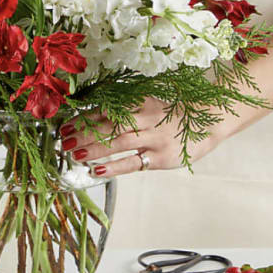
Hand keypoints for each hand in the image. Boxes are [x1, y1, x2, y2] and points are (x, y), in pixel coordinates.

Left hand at [60, 97, 224, 177]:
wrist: (208, 120)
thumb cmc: (172, 113)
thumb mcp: (148, 103)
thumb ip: (125, 108)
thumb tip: (92, 115)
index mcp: (140, 102)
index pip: (107, 110)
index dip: (84, 118)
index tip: (66, 124)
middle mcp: (145, 117)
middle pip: (109, 124)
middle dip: (84, 132)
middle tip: (64, 139)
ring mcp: (154, 137)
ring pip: (119, 142)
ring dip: (94, 148)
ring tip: (74, 154)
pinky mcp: (162, 157)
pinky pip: (134, 163)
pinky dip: (114, 166)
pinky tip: (97, 170)